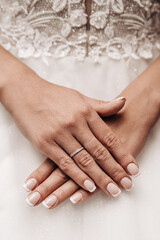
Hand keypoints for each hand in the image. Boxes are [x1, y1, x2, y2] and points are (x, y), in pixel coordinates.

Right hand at [23, 57, 159, 207]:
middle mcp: (75, 123)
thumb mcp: (80, 97)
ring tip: (112, 190)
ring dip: (99, 177)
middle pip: (99, 152)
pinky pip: (64, 163)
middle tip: (126, 184)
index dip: (123, 155)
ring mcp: (59, 134)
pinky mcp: (45, 143)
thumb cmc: (54, 95)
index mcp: (86, 112)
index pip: (109, 138)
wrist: (26, 93)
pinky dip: (77, 176)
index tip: (133, 168)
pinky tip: (88, 186)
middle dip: (115, 170)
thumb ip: (102, 105)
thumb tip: (123, 102)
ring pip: (83, 160)